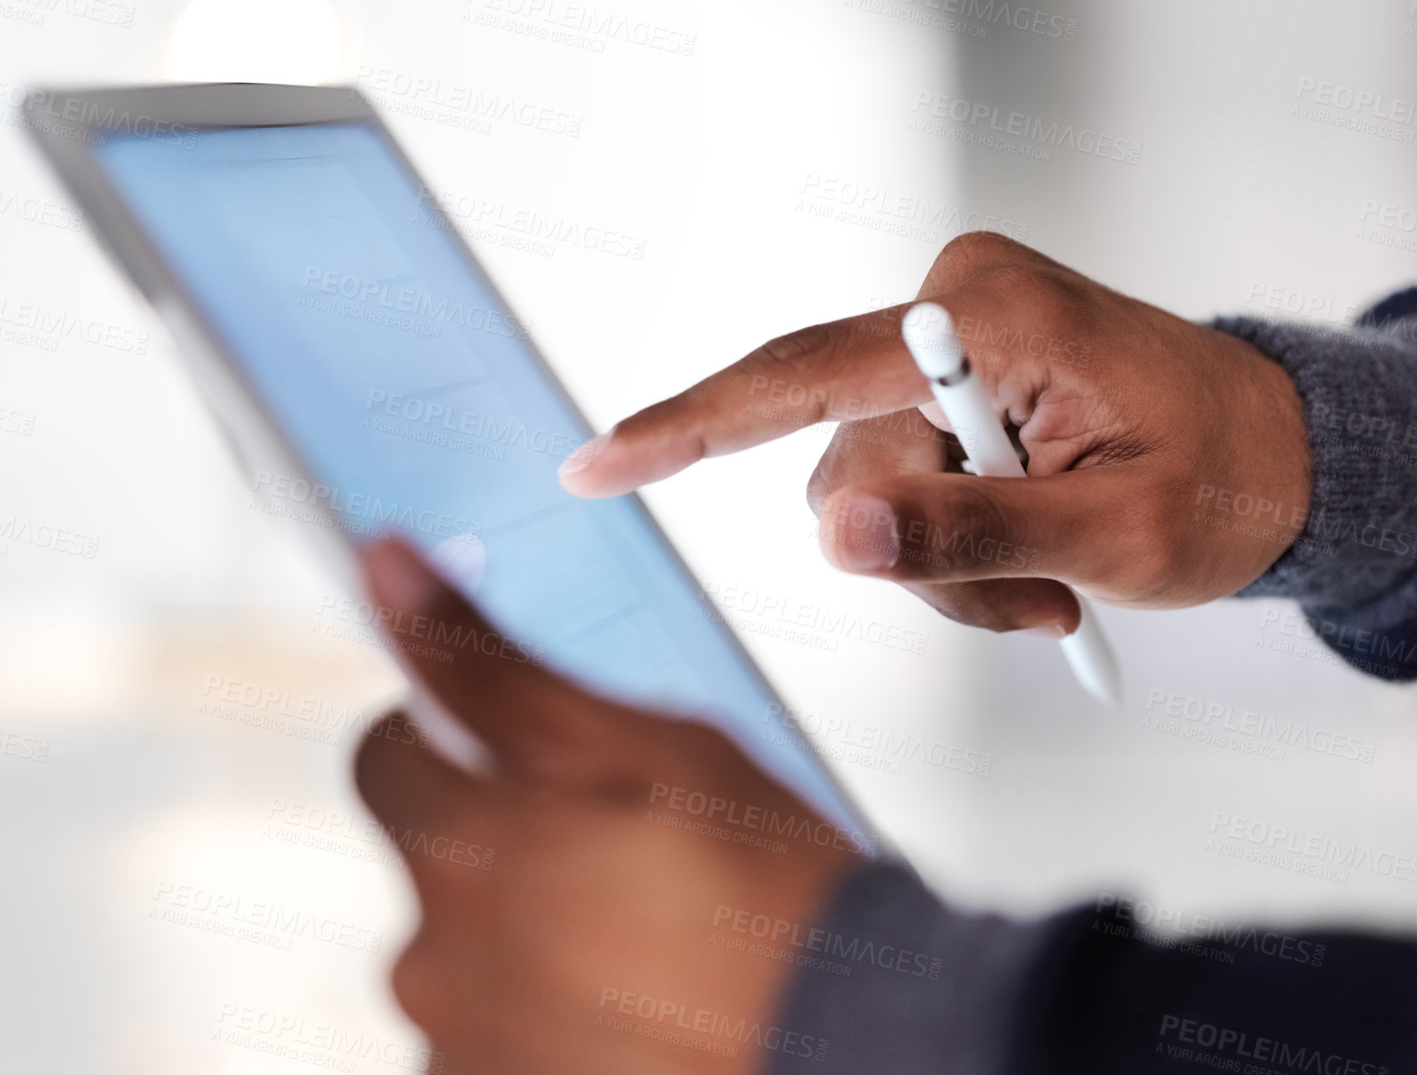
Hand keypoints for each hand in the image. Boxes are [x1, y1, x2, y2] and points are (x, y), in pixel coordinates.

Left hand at [353, 539, 860, 1073]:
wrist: (852, 1044)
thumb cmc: (770, 893)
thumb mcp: (648, 743)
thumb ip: (497, 665)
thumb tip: (389, 569)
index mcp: (463, 851)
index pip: (385, 755)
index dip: (459, 732)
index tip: (527, 744)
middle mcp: (435, 969)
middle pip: (436, 862)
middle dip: (508, 839)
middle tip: (625, 843)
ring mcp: (464, 1056)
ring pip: (471, 956)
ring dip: (529, 936)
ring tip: (646, 937)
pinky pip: (497, 1040)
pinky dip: (546, 1017)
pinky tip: (636, 1001)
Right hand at [559, 231, 1309, 630]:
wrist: (1287, 453)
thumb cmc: (1225, 482)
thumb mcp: (1113, 533)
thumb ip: (969, 534)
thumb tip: (834, 536)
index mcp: (984, 314)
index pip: (801, 376)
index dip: (689, 429)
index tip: (594, 467)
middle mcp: (948, 308)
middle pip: (843, 467)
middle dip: (921, 562)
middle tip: (1035, 615)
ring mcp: (951, 343)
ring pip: (870, 496)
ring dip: (945, 568)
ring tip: (1051, 592)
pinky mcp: (959, 379)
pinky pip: (904, 484)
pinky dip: (956, 545)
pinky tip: (1037, 563)